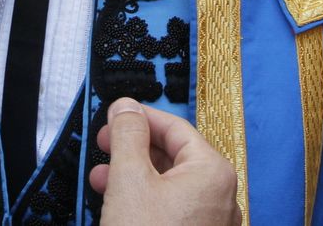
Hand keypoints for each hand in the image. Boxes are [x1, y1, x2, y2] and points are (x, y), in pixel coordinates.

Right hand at [89, 99, 239, 225]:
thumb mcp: (130, 180)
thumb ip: (128, 136)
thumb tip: (127, 108)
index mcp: (213, 172)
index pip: (175, 127)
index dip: (140, 117)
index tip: (115, 116)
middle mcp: (221, 197)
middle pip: (174, 156)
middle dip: (133, 149)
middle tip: (104, 145)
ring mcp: (212, 224)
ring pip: (170, 185)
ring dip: (134, 176)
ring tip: (101, 179)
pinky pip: (173, 211)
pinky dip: (146, 202)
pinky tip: (119, 206)